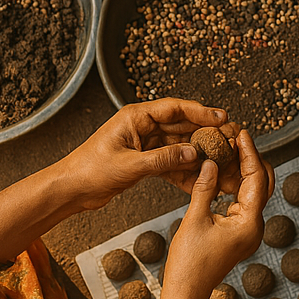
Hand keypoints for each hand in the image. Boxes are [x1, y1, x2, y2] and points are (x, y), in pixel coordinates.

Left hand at [62, 100, 242, 209]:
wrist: (71, 189)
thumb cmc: (90, 170)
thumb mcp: (130, 165)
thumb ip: (163, 159)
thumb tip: (193, 153)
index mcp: (135, 117)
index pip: (174, 108)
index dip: (200, 111)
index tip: (221, 116)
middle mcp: (141, 127)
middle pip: (180, 125)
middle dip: (204, 132)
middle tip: (226, 137)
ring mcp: (143, 144)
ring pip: (177, 145)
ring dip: (196, 153)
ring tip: (218, 158)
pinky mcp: (142, 161)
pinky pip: (168, 162)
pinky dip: (182, 169)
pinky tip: (197, 178)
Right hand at [162, 129, 271, 298]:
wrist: (186, 293)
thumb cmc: (189, 263)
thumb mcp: (195, 219)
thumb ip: (205, 188)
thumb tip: (210, 161)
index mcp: (250, 223)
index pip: (257, 178)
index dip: (250, 153)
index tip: (242, 134)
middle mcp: (254, 227)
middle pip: (262, 184)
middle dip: (251, 160)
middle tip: (236, 139)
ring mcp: (247, 231)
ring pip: (252, 192)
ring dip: (243, 171)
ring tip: (228, 150)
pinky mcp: (238, 234)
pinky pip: (242, 203)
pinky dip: (235, 185)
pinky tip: (221, 173)